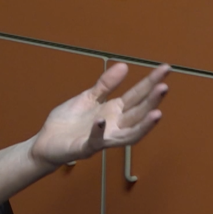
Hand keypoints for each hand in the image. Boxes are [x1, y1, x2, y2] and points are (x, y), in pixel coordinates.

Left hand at [30, 63, 170, 167]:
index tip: (166, 68)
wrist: (46, 141)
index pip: (137, 95)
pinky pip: (94, 140)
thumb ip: (105, 84)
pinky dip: (98, 131)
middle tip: (164, 87)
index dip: (151, 82)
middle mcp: (113, 126)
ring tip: (156, 113)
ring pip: (128, 134)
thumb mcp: (88, 98)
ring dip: (142, 125)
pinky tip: (101, 120)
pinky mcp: (84, 148)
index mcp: (114, 111)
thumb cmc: (70, 121)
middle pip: (137, 113)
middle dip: (152, 102)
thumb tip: (124, 66)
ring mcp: (101, 138)